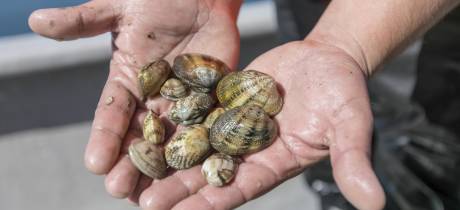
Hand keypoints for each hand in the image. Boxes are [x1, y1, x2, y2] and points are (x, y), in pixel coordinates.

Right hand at [28, 0, 240, 202]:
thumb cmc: (157, 0)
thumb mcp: (118, 8)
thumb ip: (84, 20)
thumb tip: (36, 20)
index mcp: (128, 81)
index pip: (113, 114)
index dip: (104, 138)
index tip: (94, 165)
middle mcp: (154, 98)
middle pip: (141, 135)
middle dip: (131, 163)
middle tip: (121, 191)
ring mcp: (185, 101)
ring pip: (174, 139)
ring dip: (166, 167)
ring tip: (157, 196)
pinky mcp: (214, 98)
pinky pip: (211, 124)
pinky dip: (206, 147)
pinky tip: (202, 170)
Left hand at [122, 41, 385, 209]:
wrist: (328, 57)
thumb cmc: (344, 92)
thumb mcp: (351, 125)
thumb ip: (353, 161)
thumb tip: (375, 204)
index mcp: (274, 164)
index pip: (238, 190)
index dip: (210, 203)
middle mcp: (249, 151)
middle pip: (208, 175)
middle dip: (177, 189)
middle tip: (143, 202)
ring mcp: (234, 126)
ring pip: (195, 146)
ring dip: (167, 159)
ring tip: (134, 172)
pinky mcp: (224, 101)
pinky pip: (196, 112)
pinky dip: (174, 121)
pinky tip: (147, 126)